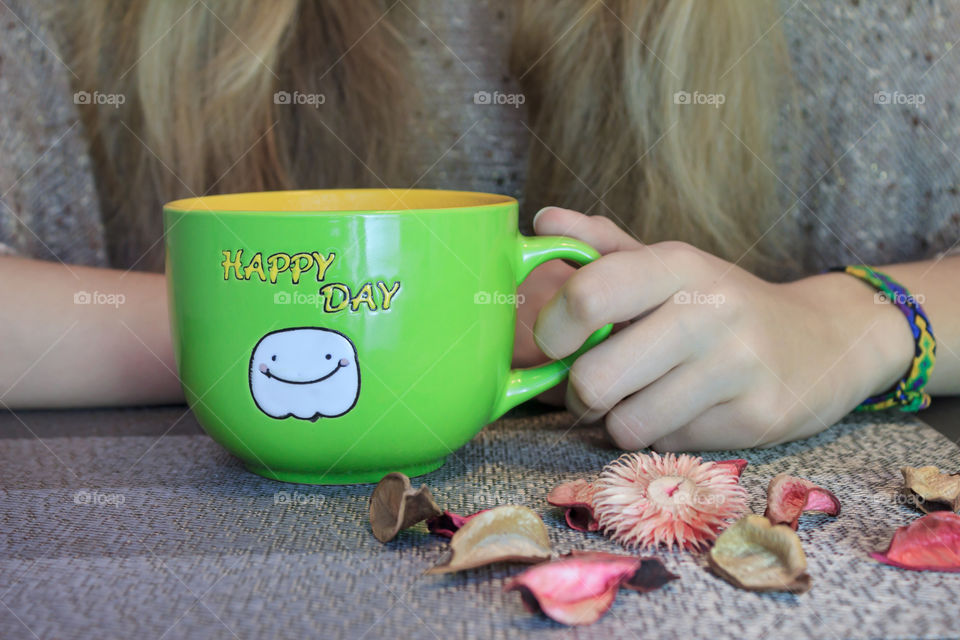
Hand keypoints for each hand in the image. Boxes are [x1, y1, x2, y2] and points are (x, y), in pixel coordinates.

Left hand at [531, 207, 914, 450]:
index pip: (590, 295)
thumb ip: (600, 246)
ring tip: (646, 397)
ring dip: (624, 420)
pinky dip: (665, 435)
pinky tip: (690, 410)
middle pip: (596, 379)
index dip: (552, 328)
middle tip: (596, 385)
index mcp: (677, 264)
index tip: (555, 340)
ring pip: (628, 424)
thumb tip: (542, 222)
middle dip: (581, 393)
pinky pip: (670, 444)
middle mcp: (709, 310)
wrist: (823, 341)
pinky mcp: (756, 416)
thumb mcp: (666, 266)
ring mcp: (737, 365)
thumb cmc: (721, 305)